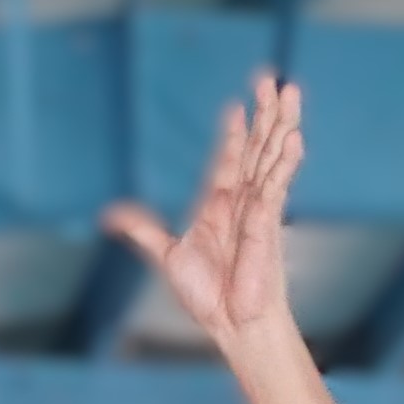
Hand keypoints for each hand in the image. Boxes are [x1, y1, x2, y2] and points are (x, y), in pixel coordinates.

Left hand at [104, 72, 302, 358]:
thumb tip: (110, 215)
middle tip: (270, 78)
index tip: (236, 106)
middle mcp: (243, 201)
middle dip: (264, 114)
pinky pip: (279, 185)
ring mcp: (259, 209)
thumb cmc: (209, 296)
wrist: (232, 324)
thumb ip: (142, 230)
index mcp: (219, 205)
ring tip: (290, 91)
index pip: (230, 159)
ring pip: (273, 157)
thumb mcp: (166, 255)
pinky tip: (293, 137)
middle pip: (257, 147)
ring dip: (281, 124)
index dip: (235, 132)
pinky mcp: (268, 223)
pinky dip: (286, 161)